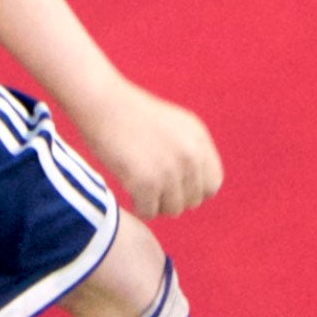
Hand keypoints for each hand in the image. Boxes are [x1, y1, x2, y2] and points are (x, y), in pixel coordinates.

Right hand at [81, 81, 222, 217]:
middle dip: (172, 199)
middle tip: (152, 189)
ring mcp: (170, 169)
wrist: (103, 104)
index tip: (175, 188)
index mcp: (199, 139)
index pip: (212, 184)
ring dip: (155, 204)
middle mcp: (190, 154)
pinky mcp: (147, 182)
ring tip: (140, 189)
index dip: (193, 190)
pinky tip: (129, 192)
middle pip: (192, 201)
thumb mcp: (175, 125)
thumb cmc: (132, 116)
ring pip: (172, 210)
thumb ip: (191, 152)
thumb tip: (197, 188)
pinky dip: (138, 207)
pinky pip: (149, 212)